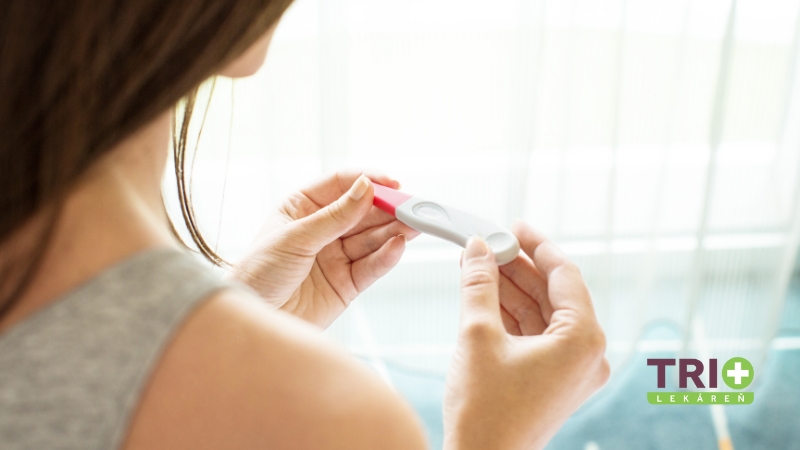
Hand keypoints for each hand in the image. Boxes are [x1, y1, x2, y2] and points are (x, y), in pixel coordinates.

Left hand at [227, 170, 419, 328]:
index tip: (391, 182)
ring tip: (415, 224)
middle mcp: (322, 229)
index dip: (367, 181)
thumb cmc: (259, 273)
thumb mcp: (295, 238)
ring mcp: (336, 256)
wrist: (253, 319)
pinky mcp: (346, 284)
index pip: (340, 185)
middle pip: (362, 212)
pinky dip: (386, 257)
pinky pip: (371, 267)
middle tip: (412, 205)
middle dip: (388, 208)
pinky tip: (399, 246)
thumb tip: (366, 188)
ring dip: (394, 231)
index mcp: (302, 207)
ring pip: (372, 238)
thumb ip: (334, 216)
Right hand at [443, 220, 608, 449]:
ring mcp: (573, 370)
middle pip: (553, 293)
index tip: (513, 225)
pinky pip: (537, 335)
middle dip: (517, 267)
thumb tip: (477, 247)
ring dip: (511, 290)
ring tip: (478, 265)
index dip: (536, 245)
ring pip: (543, 314)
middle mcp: (588, 354)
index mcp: (583, 339)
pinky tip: (485, 296)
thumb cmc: (485, 409)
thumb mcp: (477, 335)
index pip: (565, 274)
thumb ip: (479, 284)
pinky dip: (512, 315)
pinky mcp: (556, 381)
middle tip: (487, 244)